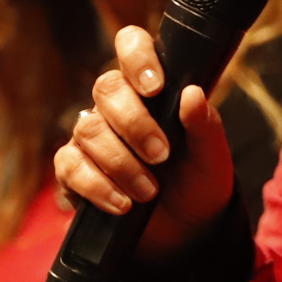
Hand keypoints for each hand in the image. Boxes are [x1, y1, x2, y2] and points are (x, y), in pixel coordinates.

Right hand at [51, 25, 235, 263]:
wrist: (184, 234)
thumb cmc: (198, 184)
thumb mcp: (212, 158)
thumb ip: (205, 126)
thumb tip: (192, 93)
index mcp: (149, 90)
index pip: (131, 47)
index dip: (137, 56)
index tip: (155, 87)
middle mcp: (115, 108)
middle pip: (106, 90)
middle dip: (134, 124)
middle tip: (161, 156)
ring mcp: (90, 139)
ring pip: (87, 130)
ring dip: (120, 163)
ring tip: (149, 191)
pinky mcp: (73, 173)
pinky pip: (69, 167)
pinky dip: (96, 186)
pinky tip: (121, 204)